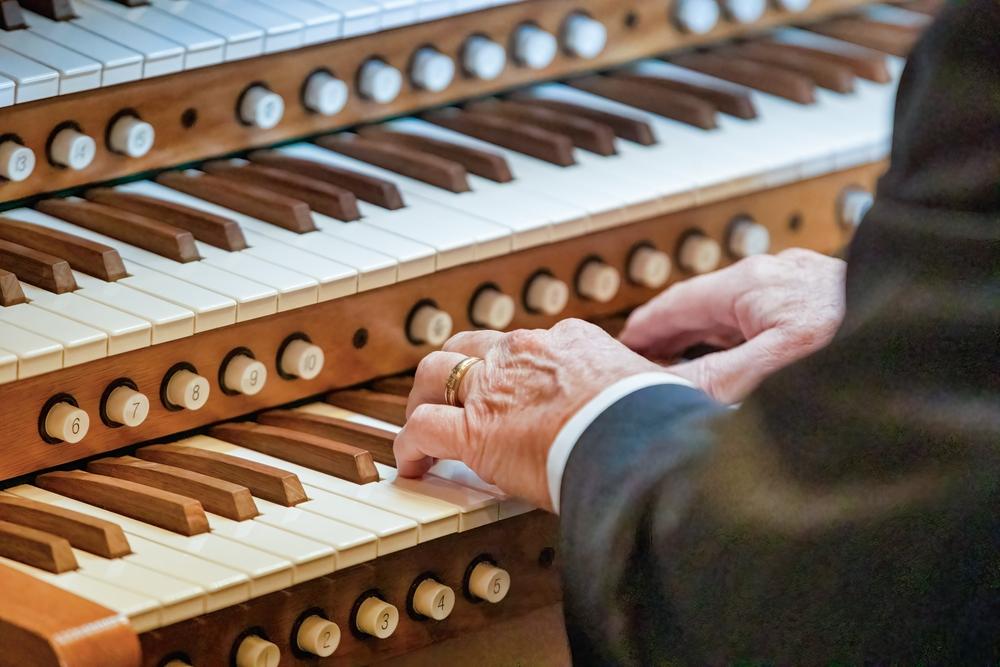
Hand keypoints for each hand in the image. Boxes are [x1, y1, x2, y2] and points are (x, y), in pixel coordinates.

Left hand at [393, 319, 662, 509]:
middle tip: (455, 397)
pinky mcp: (474, 429)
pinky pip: (422, 429)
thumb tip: (706, 391)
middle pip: (470, 347)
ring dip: (425, 398)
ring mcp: (494, 387)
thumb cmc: (653, 421)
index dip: (512, 368)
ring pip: (435, 374)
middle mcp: (524, 352)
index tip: (513, 390)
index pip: (525, 345)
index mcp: (568, 341)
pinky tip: (413, 466)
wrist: (634, 439)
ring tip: (423, 423)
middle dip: (457, 370)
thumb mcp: (659, 389)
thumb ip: (660, 388)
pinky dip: (411, 446)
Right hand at [619, 249, 845, 402]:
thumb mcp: (760, 375)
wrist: (925, 343)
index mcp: (753, 282)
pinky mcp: (829, 302)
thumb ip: (700, 384)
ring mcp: (806, 286)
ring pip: (740, 314)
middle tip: (644, 364)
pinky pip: (769, 321)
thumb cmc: (853, 352)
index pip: (676, 303)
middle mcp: (778, 275)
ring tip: (687, 370)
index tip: (619, 347)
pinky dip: (746, 341)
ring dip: (711, 341)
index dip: (643, 330)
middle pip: (706, 307)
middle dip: (675, 337)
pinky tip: (745, 365)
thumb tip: (649, 397)